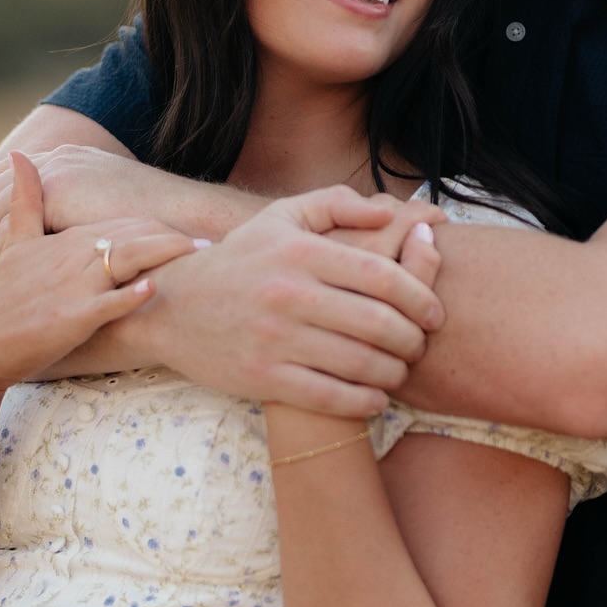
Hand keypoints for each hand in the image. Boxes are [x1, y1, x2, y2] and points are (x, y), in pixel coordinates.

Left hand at [0, 144, 170, 290]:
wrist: (186, 216)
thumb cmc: (159, 219)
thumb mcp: (113, 208)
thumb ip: (84, 207)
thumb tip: (64, 218)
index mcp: (67, 161)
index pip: (12, 176)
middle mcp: (58, 162)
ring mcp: (59, 176)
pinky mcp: (60, 197)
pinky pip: (13, 229)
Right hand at [0, 153, 197, 397]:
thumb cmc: (4, 301)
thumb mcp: (13, 245)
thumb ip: (24, 201)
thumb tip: (20, 154)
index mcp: (65, 240)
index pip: (122, 222)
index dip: (159, 223)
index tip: (195, 224)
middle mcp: (72, 256)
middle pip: (132, 235)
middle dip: (173, 234)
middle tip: (215, 237)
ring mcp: (73, 285)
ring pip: (126, 260)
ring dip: (165, 254)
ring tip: (201, 251)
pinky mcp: (71, 316)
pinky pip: (108, 304)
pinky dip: (130, 295)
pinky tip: (155, 287)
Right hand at [127, 186, 446, 417]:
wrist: (171, 306)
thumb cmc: (241, 260)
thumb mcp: (281, 217)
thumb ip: (338, 204)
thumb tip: (394, 213)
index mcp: (301, 252)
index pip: (383, 276)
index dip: (421, 298)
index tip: (434, 313)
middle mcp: (290, 293)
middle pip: (379, 323)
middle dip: (413, 340)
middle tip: (420, 346)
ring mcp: (275, 338)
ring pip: (359, 363)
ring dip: (393, 373)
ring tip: (400, 371)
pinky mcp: (262, 376)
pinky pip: (329, 396)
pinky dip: (363, 402)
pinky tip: (375, 399)